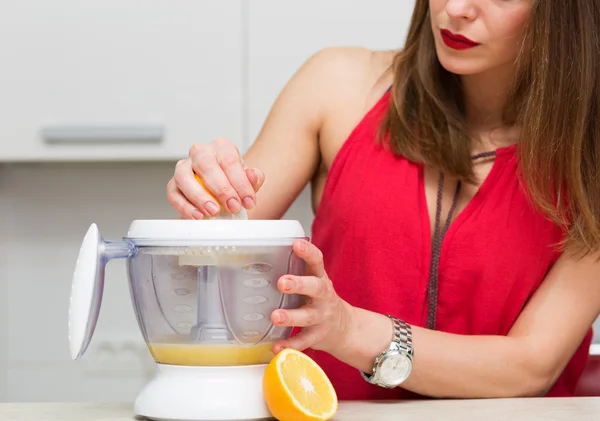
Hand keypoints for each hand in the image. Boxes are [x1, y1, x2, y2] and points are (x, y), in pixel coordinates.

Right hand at [166, 138, 264, 218]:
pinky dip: (185, 207)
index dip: (240, 183)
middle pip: (206, 165)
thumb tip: (253, 176)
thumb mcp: (248, 179)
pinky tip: (197, 216)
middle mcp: (201, 152)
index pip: (230, 161)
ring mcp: (184, 167)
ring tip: (213, 212)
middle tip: (233, 206)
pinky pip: (174, 194)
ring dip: (199, 196)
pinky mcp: (173, 183)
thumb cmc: (233, 181)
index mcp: (221, 147)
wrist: (221, 190)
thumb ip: (253, 178)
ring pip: (184, 177)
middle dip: (221, 189)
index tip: (248, 201)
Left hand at [271, 239, 353, 354]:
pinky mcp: (317, 336)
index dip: (308, 252)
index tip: (297, 244)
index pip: (317, 261)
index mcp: (320, 278)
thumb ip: (297, 269)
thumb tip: (265, 252)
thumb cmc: (320, 298)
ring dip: (291, 316)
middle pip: (315, 287)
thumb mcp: (314, 280)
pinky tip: (276, 347)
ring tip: (275, 316)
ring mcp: (322, 317)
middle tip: (282, 283)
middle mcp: (323, 296)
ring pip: (307, 316)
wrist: (345, 327)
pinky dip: (290, 345)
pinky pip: (303, 341)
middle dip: (299, 284)